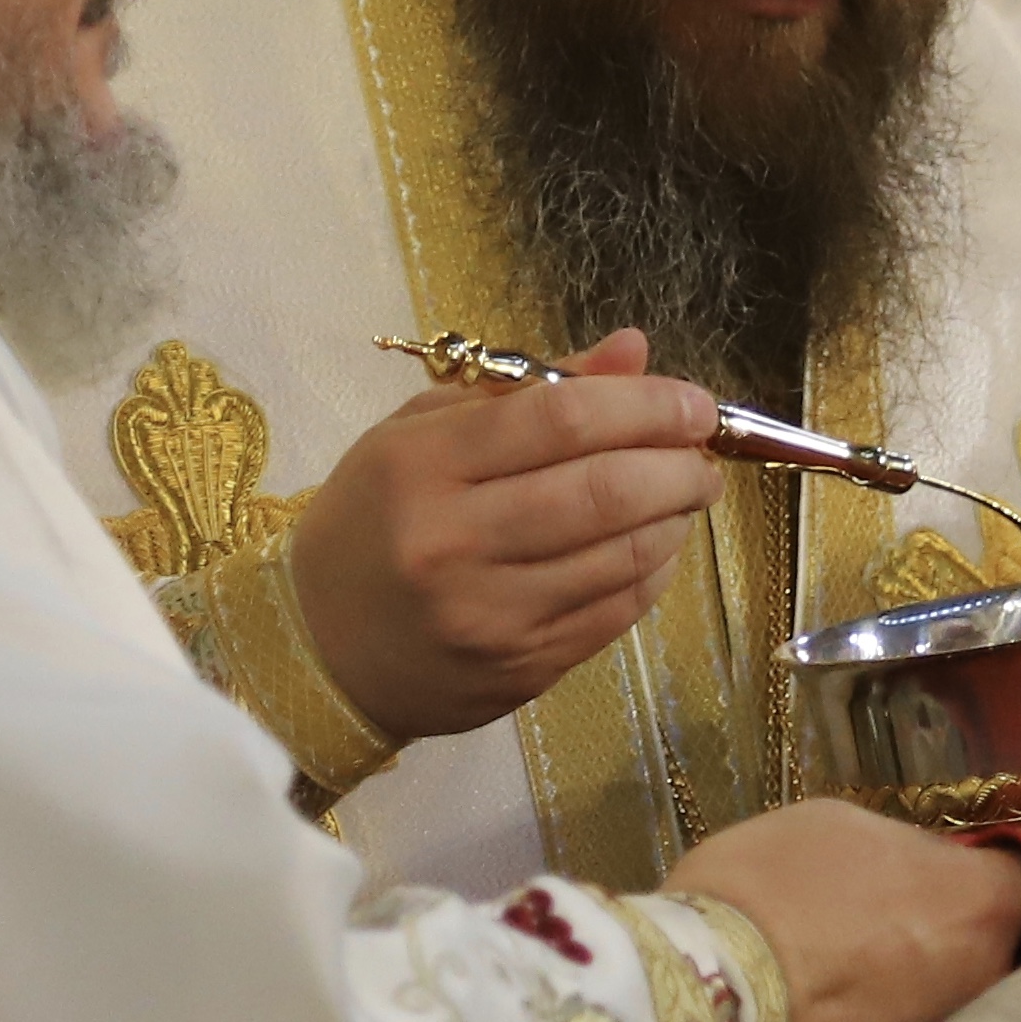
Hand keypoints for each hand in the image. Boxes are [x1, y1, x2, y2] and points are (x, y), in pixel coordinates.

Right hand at [288, 331, 723, 743]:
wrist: (318, 649)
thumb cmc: (371, 522)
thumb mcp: (421, 435)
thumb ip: (526, 390)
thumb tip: (634, 352)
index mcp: (422, 468)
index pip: (560, 420)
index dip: (646, 405)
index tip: (693, 403)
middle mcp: (455, 543)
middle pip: (604, 490)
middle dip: (677, 464)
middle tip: (703, 451)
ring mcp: (491, 615)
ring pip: (622, 556)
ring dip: (675, 518)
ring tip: (686, 492)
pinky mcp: (519, 669)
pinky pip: (616, 613)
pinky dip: (654, 572)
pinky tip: (658, 545)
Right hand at [667, 801, 1020, 1021]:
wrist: (703, 993)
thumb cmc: (770, 886)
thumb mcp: (832, 826)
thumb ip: (897, 849)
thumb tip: (915, 868)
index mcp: (977, 904)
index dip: (999, 874)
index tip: (970, 868)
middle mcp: (977, 981)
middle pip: (989, 950)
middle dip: (958, 934)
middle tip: (905, 915)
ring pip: (943, 1001)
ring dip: (913, 983)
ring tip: (856, 965)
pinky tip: (828, 1009)